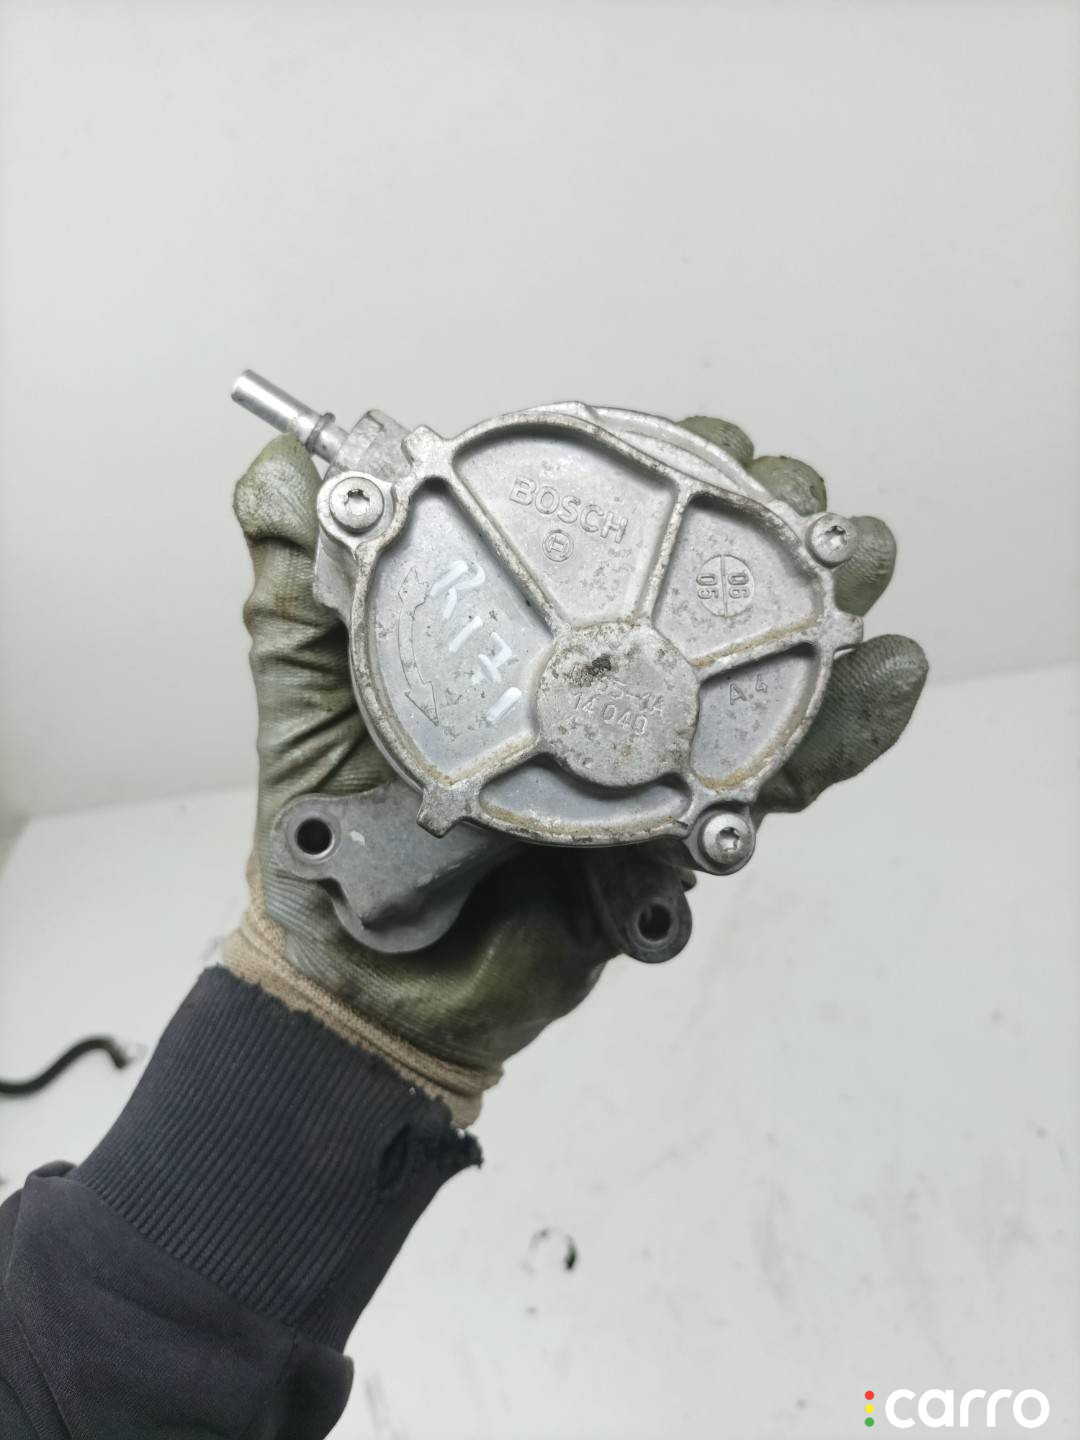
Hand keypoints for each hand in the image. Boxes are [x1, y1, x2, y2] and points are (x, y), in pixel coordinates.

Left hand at [224, 419, 925, 1123]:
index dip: (674, 471)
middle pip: (713, 585)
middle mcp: (604, 679)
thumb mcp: (304, 693)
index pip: (616, 528)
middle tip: (801, 509)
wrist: (367, 975)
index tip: (709, 442)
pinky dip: (845, 737)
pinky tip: (884, 681)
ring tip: (859, 573)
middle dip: (775, 529)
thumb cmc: (330, 831)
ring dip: (827, 612)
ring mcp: (653, 754)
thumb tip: (276, 470)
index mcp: (529, 631)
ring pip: (765, 673)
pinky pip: (777, 784)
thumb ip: (299, 589)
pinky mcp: (686, 831)